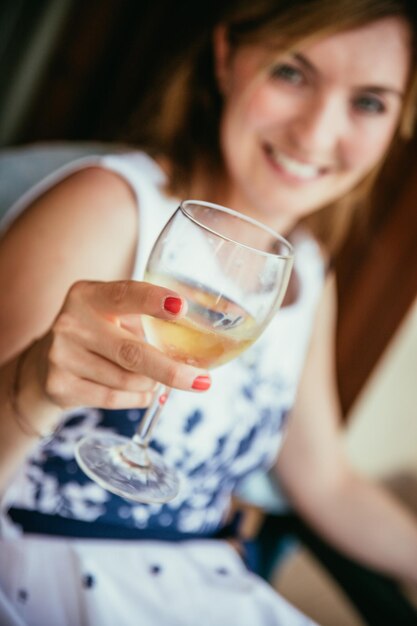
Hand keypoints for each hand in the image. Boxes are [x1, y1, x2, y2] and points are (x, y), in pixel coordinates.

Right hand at [35, 280, 209, 409]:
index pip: (124, 294)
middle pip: (131, 351)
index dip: (153, 301)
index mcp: (87, 295)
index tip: (182, 308)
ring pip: (126, 379)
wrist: (45, 364)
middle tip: (202, 381)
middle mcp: (71, 322)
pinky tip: (143, 392)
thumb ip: (145, 318)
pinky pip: (112, 398)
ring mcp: (61, 355)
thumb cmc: (96, 333)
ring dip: (151, 384)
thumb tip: (199, 339)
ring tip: (156, 379)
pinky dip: (136, 397)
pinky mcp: (59, 385)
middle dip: (171, 369)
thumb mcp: (112, 314)